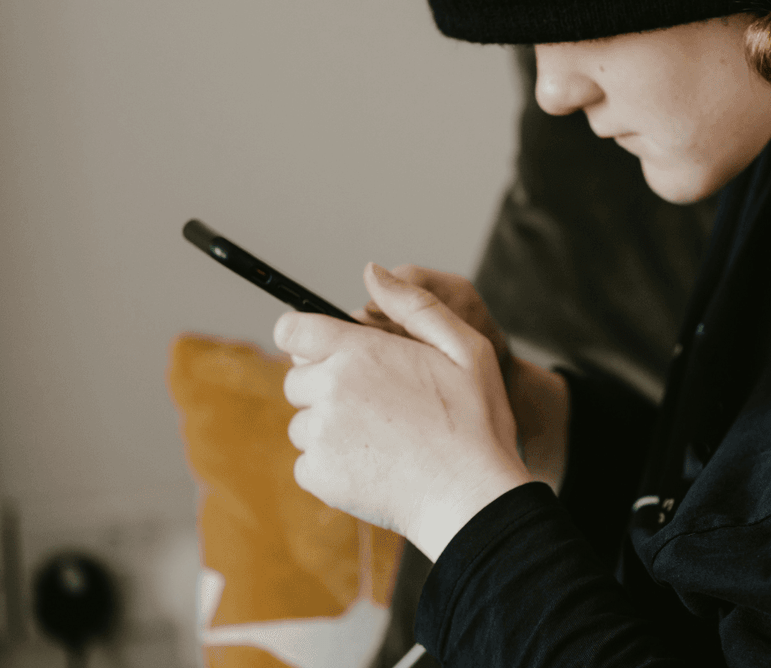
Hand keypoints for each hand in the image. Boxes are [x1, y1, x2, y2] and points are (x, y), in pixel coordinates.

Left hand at [278, 263, 531, 560]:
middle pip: (297, 379)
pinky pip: (307, 463)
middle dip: (326, 387)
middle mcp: (331, 387)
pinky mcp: (318, 474)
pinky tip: (374, 467)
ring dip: (331, 429)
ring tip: (382, 441)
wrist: (473, 498)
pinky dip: (333, 466)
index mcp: (360, 350)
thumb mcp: (466, 347)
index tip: (324, 352)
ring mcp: (321, 433)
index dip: (304, 338)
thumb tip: (372, 271)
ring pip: (304, 423)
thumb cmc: (477, 422)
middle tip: (377, 406)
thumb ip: (415, 304)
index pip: (292, 330)